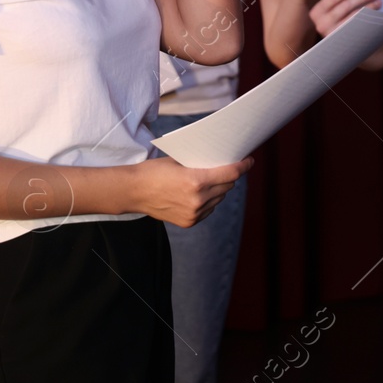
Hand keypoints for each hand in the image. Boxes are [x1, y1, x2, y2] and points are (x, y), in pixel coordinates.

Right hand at [128, 155, 249, 227]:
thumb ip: (201, 164)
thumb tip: (222, 162)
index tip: (250, 161)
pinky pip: (210, 209)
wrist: (133, 192)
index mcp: (196, 180)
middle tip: (228, 167)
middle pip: (227, 185)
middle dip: (229, 176)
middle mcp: (198, 199)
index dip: (243, 166)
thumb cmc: (154, 171)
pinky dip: (209, 201)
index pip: (231, 173)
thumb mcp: (179, 161)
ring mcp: (194, 213)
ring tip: (209, 181)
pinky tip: (199, 194)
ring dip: (219, 189)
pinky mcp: (190, 222)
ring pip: (220, 198)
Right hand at [309, 0, 382, 36]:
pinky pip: (360, 28)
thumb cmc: (336, 20)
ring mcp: (333, 35)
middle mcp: (322, 25)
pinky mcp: (344, 42)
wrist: (339, 47)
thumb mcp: (331, 11)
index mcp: (317, 13)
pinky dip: (370, 19)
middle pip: (345, 6)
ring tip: (379, 1)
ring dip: (369, 7)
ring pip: (354, 16)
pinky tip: (378, 14)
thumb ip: (338, 1)